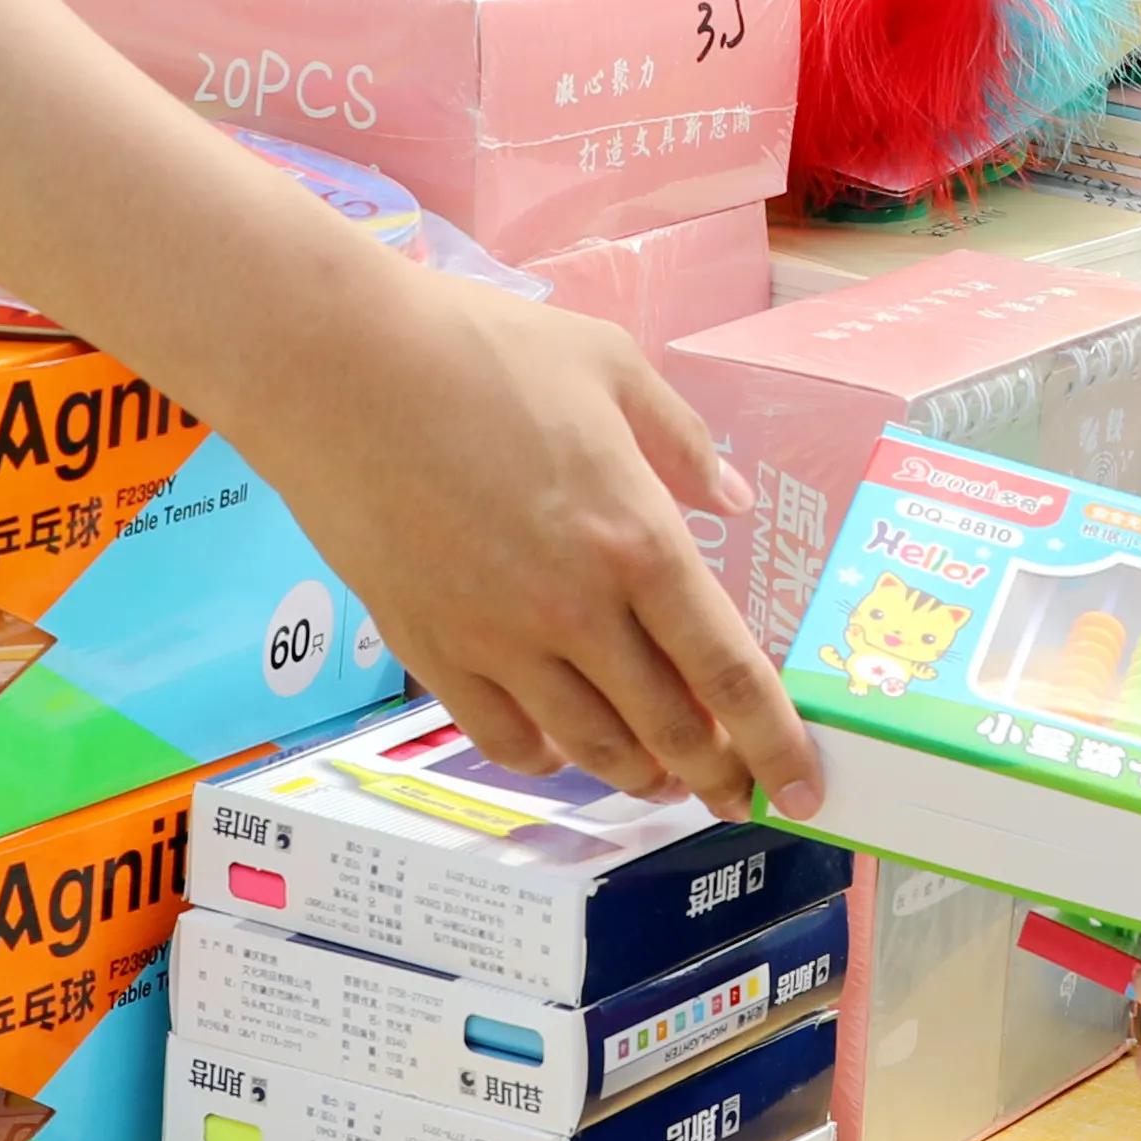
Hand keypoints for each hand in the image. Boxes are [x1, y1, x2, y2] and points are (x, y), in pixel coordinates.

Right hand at [268, 269, 821, 813]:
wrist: (338, 367)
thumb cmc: (476, 348)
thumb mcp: (609, 363)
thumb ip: (681, 442)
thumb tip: (732, 502)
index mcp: (635, 538)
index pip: (726, 668)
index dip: (773, 739)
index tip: (801, 786)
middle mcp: (575, 608)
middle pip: (667, 726)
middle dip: (715, 773)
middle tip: (738, 792)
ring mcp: (498, 639)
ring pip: (589, 744)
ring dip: (639, 774)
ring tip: (663, 778)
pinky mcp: (431, 648)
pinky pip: (502, 735)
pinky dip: (546, 757)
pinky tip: (562, 749)